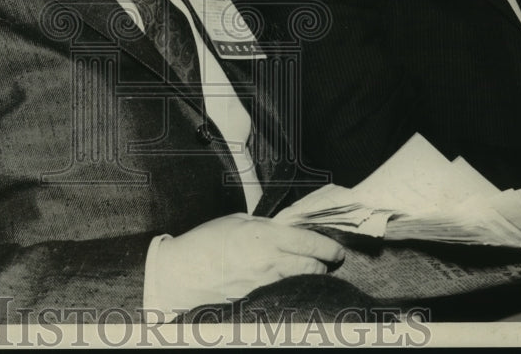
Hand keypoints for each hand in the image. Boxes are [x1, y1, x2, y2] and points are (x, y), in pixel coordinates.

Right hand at [152, 213, 343, 310]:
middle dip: (324, 264)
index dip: (329, 247)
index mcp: (266, 236)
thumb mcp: (238, 221)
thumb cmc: (206, 241)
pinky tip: (290, 283)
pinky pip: (283, 292)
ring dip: (310, 276)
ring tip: (313, 271)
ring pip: (301, 282)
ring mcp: (264, 284)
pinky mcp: (257, 299)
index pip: (310, 242)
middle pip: (312, 267)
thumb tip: (287, 230)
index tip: (337, 249)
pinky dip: (291, 287)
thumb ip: (266, 226)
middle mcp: (269, 261)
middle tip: (329, 261)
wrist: (182, 272)